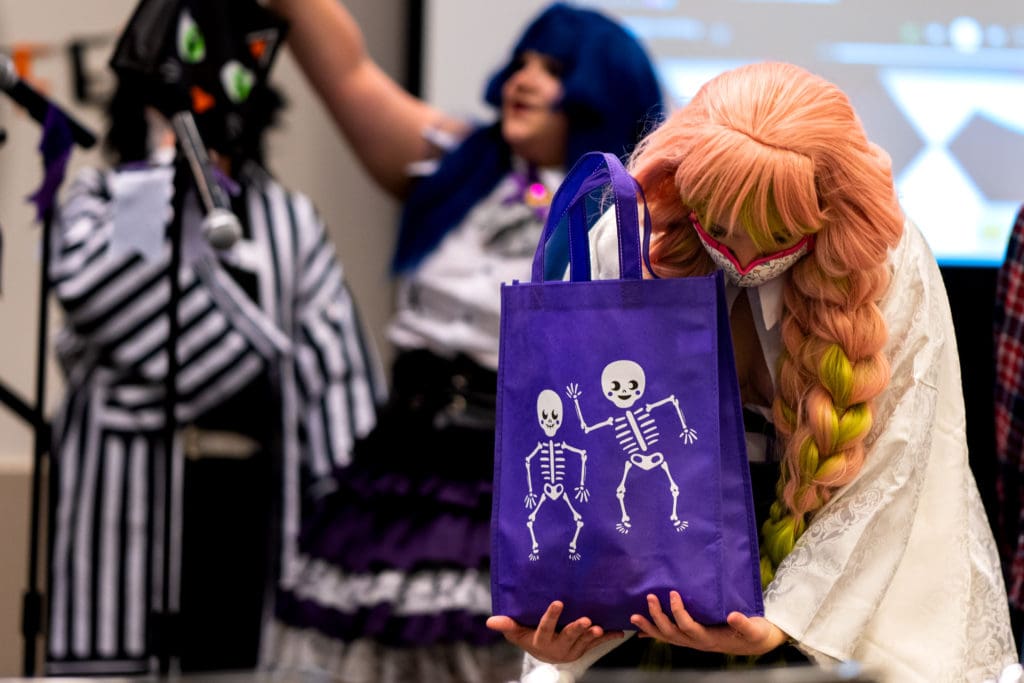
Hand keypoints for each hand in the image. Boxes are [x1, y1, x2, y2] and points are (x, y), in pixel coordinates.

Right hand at [486, 600, 624, 663]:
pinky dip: (606, 638)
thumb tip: (490, 621)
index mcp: (541, 640)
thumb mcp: (517, 633)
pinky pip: (595, 645)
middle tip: (585, 620)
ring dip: (592, 635)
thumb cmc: (529, 637)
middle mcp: (557, 647)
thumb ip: (507, 626)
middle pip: (567, 637)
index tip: (558, 602)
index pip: (545, 627)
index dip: (552, 616)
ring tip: (598, 627)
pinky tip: (618, 631)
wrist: (544, 655)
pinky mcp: (582, 649)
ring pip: (583, 642)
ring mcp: (572, 649)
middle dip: (576, 629)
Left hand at [630, 591, 786, 655]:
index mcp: (710, 639)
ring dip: (650, 626)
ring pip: (666, 637)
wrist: (754, 641)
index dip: (679, 613)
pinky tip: (641, 631)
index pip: (689, 627)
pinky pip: (669, 637)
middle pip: (672, 633)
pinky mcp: (691, 637)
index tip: (673, 594)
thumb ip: (744, 624)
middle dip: (658, 617)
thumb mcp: (754, 629)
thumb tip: (734, 615)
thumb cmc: (754, 633)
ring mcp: (692, 641)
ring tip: (633, 617)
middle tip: (649, 598)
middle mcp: (697, 642)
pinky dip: (654, 633)